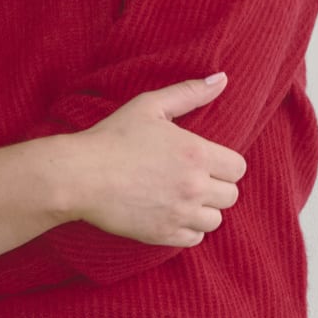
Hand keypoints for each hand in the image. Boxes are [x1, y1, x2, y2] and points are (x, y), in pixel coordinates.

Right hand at [70, 74, 244, 246]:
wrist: (80, 175)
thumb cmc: (113, 137)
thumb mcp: (150, 106)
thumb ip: (190, 92)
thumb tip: (222, 78)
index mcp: (196, 152)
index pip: (238, 168)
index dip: (223, 163)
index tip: (204, 161)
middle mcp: (194, 186)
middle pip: (231, 195)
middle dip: (215, 186)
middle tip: (190, 178)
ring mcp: (180, 213)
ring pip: (215, 220)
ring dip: (203, 209)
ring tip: (180, 197)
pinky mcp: (164, 234)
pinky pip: (195, 239)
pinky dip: (187, 229)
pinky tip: (170, 213)